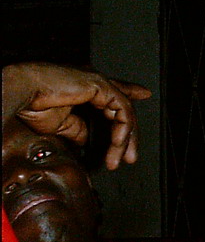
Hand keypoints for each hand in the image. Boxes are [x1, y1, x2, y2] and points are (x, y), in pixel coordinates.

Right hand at [2, 63, 151, 169]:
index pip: (114, 92)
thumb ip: (78, 130)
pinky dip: (122, 129)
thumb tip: (86, 140)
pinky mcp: (101, 85)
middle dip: (129, 135)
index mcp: (85, 87)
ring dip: (125, 139)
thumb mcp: (61, 124)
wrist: (23, 93)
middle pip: (123, 107)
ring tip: (119, 159)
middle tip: (129, 157)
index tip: (144, 95)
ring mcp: (99, 82)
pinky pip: (122, 110)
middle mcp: (94, 82)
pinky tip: (117, 144)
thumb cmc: (33, 103)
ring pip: (125, 112)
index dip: (130, 93)